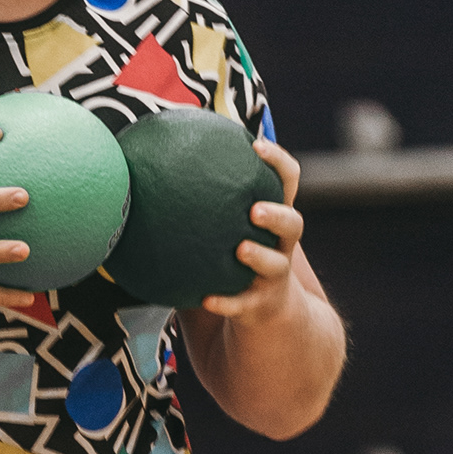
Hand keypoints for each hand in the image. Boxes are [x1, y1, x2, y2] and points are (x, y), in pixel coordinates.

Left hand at [199, 133, 305, 321]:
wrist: (265, 307)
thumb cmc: (243, 251)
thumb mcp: (236, 222)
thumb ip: (212, 195)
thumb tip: (159, 157)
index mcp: (276, 214)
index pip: (287, 180)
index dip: (277, 161)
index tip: (255, 146)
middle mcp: (281, 243)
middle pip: (293, 223)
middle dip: (276, 214)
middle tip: (254, 209)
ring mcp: (273, 274)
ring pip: (275, 264)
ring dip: (259, 256)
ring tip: (240, 249)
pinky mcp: (258, 304)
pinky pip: (243, 304)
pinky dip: (227, 302)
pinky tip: (206, 299)